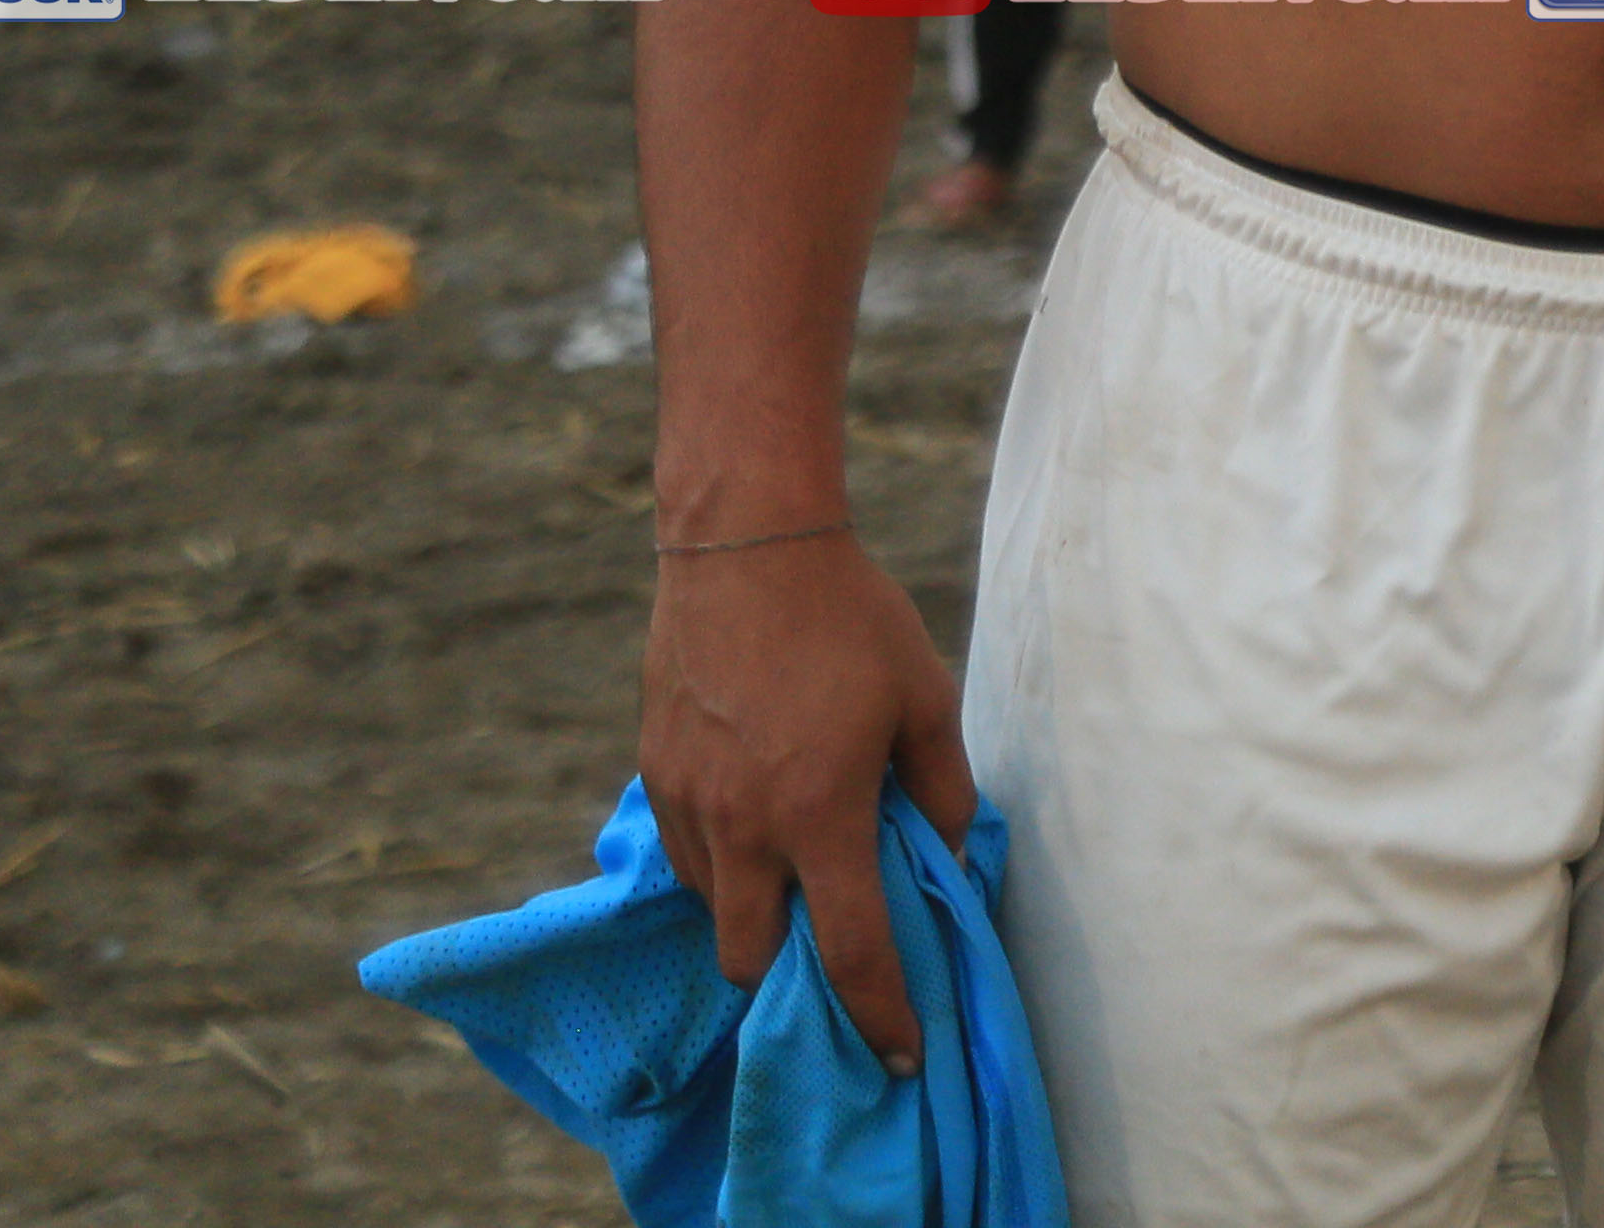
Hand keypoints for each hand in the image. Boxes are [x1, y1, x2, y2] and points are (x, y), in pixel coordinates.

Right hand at [637, 534, 972, 1071]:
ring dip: (755, 912)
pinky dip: (723, 864)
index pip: (850, 953)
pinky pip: (689, 855)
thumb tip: (948, 858)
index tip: (899, 1055)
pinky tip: (759, 819)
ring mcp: (689, 805)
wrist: (746, 549)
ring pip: (714, 909)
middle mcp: (744, 826)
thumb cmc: (852, 620)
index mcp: (820, 815)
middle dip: (791, 979)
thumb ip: (943, 790)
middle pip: (754, 959)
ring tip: (800, 870)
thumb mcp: (925, 699)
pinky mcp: (655, 775)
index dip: (879, 1015)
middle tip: (833, 954)